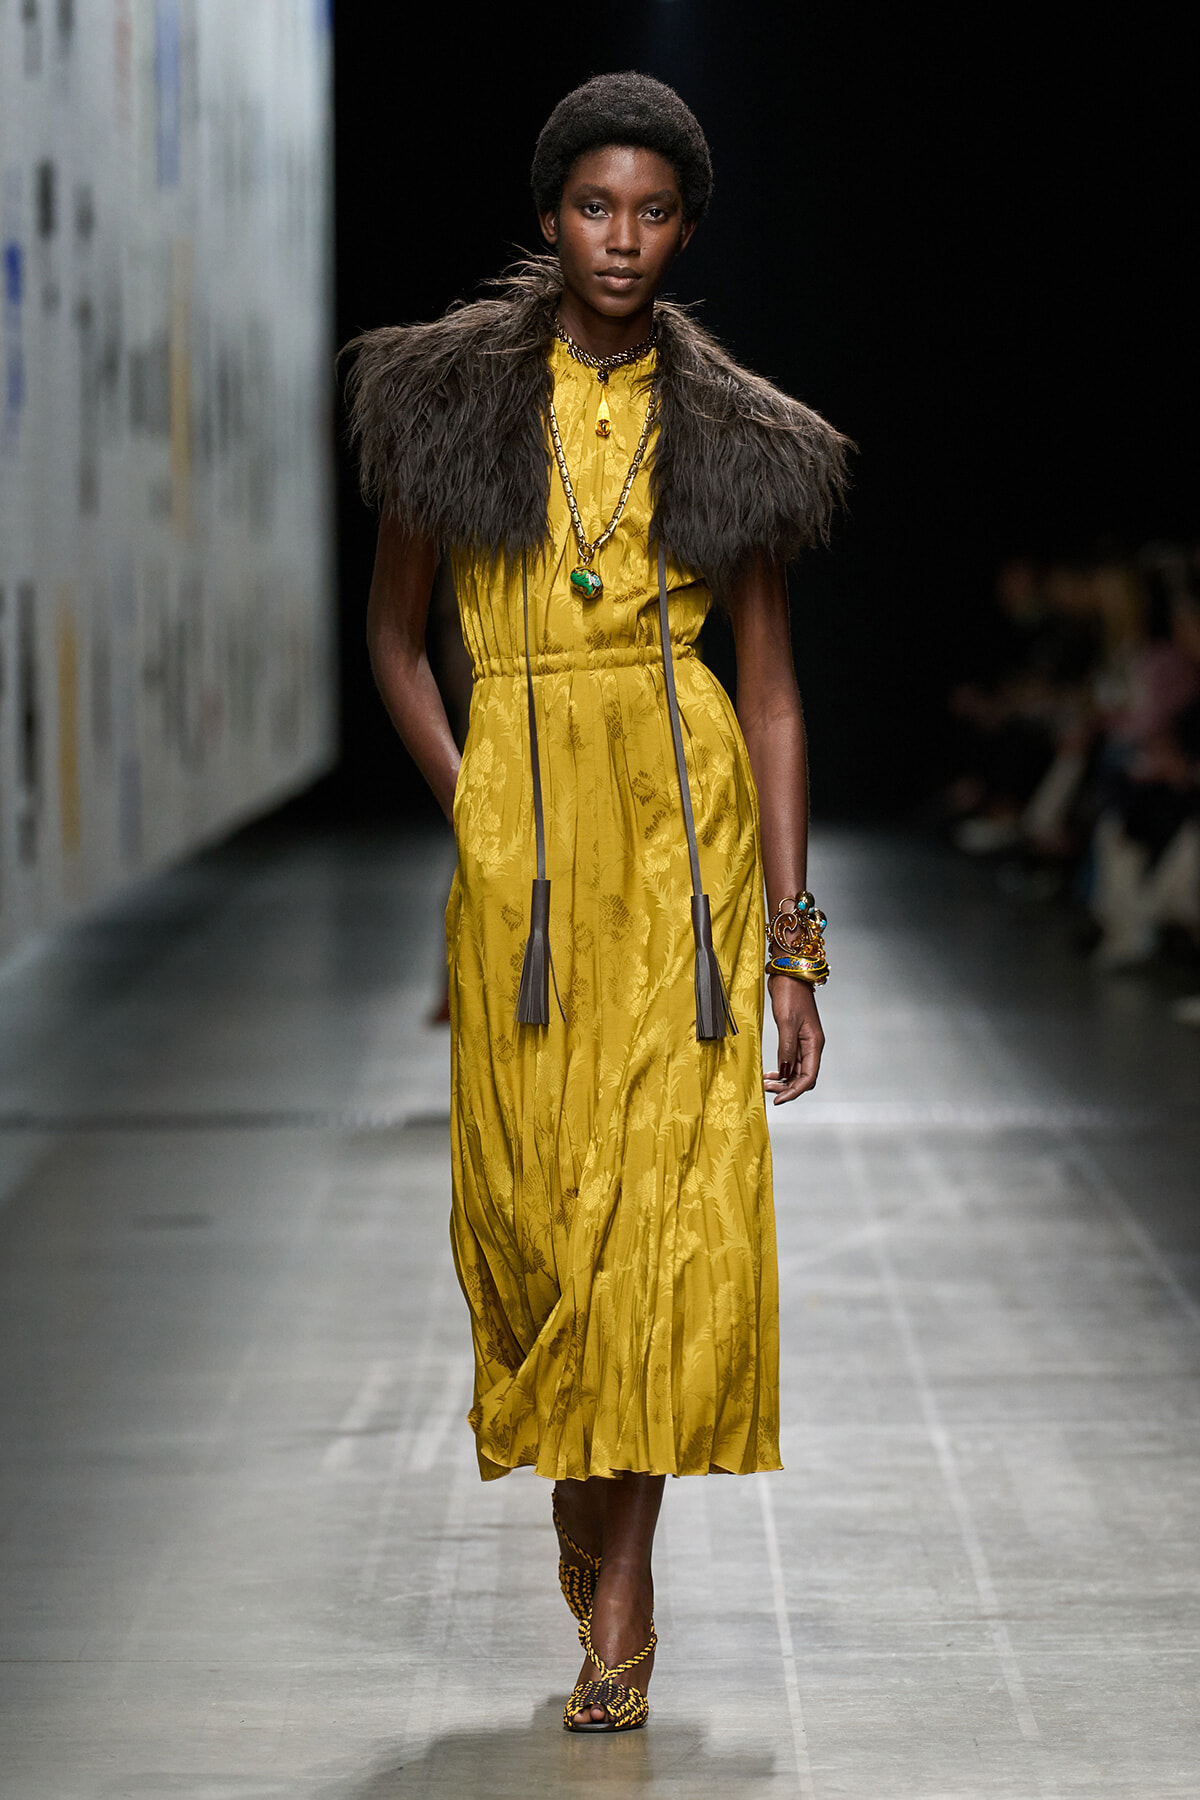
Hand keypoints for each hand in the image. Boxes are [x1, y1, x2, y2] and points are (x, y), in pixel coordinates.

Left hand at [763, 976, 823, 1104]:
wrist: (788, 975)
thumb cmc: (790, 995)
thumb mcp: (786, 1023)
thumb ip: (786, 1049)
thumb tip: (785, 1073)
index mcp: (814, 1044)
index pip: (808, 1077)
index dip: (794, 1091)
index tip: (777, 1100)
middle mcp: (812, 1046)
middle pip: (804, 1077)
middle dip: (787, 1088)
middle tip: (767, 1091)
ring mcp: (803, 1042)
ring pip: (796, 1071)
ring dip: (783, 1080)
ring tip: (765, 1083)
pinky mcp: (794, 1037)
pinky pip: (790, 1061)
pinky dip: (781, 1070)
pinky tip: (770, 1074)